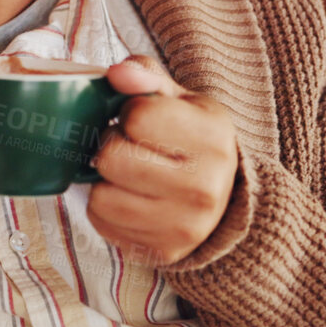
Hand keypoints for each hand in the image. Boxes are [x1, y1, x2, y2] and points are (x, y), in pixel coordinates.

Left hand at [88, 56, 241, 265]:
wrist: (225, 197)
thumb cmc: (192, 139)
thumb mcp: (179, 99)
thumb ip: (146, 77)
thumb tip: (117, 75)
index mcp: (213, 139)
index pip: (137, 116)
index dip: (129, 113)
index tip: (142, 120)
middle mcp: (204, 187)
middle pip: (112, 158)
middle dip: (112, 147)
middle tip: (131, 148)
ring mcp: (184, 226)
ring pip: (100, 196)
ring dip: (105, 181)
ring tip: (129, 173)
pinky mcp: (162, 251)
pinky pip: (101, 223)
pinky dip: (106, 208)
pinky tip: (130, 197)